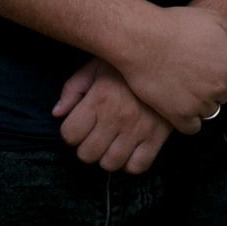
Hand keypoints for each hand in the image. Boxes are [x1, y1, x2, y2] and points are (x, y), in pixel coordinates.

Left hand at [54, 58, 173, 173]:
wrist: (169, 59)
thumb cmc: (128, 63)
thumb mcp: (95, 66)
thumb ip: (73, 88)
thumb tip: (57, 114)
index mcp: (99, 100)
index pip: (69, 135)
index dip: (70, 132)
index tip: (79, 126)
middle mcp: (116, 118)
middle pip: (86, 154)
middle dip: (86, 147)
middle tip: (95, 136)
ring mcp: (138, 130)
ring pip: (110, 164)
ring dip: (106, 157)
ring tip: (111, 144)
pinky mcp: (158, 136)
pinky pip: (138, 166)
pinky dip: (131, 164)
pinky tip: (130, 149)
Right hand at [111, 5, 226, 133]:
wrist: (142, 39)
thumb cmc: (178, 26)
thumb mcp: (218, 19)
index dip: (222, 68)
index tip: (206, 63)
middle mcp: (220, 87)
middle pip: (224, 94)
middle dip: (212, 85)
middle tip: (193, 73)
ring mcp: (200, 103)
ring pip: (209, 110)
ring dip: (200, 102)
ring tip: (183, 86)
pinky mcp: (180, 114)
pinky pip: (193, 127)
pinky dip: (188, 120)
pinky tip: (179, 106)